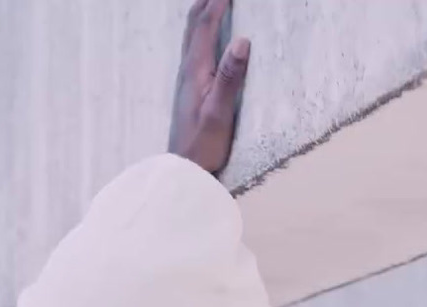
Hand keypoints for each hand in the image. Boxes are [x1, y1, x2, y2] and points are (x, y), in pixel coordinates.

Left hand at [167, 0, 249, 174]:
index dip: (217, 3)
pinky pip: (194, 49)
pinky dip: (202, 32)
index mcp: (195, 70)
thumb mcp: (220, 112)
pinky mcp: (189, 89)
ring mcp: (186, 79)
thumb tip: (241, 41)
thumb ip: (230, 77)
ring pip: (192, 36)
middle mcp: (187, 70)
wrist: (184, 169)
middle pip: (194, 26)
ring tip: (212, 2)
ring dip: (202, 14)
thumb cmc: (204, 145)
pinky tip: (207, 38)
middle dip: (206, 2)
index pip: (205, 26)